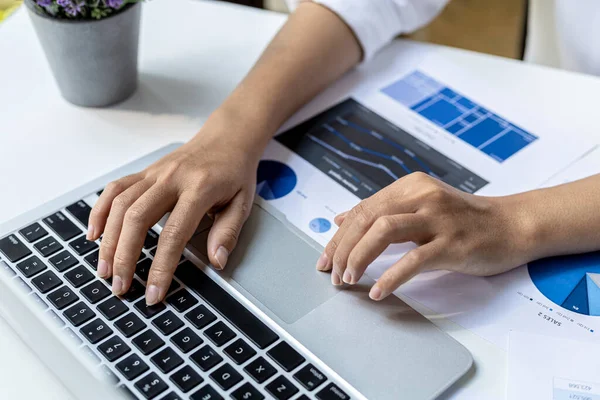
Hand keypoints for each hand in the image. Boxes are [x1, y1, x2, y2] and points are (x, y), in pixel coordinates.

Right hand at [87, 125, 259, 304]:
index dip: (161, 267)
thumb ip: (228, 232)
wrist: (227, 138)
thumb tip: (217, 261)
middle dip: (124, 256)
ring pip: (120, 205)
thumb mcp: (243, 203)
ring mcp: (155, 173)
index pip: (174, 234)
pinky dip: (100, 211)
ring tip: (104, 270)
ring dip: (108, 240)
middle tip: (120, 286)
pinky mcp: (145, 171)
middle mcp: (172, 178)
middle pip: (136, 218)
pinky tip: (95, 234)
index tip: (154, 293)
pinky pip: (115, 189)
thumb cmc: (235, 173)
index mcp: (200, 189)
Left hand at [316, 172, 530, 300]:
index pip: (362, 210)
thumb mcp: (420, 205)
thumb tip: (341, 219)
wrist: (512, 225)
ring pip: (384, 232)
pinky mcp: (453, 243)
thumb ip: (382, 210)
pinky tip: (378, 291)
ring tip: (348, 278)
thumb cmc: (463, 219)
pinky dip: (391, 277)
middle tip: (332, 273)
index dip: (338, 236)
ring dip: (359, 257)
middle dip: (342, 248)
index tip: (325, 259)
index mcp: (410, 186)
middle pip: (367, 218)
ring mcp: (438, 218)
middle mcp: (422, 196)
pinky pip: (414, 260)